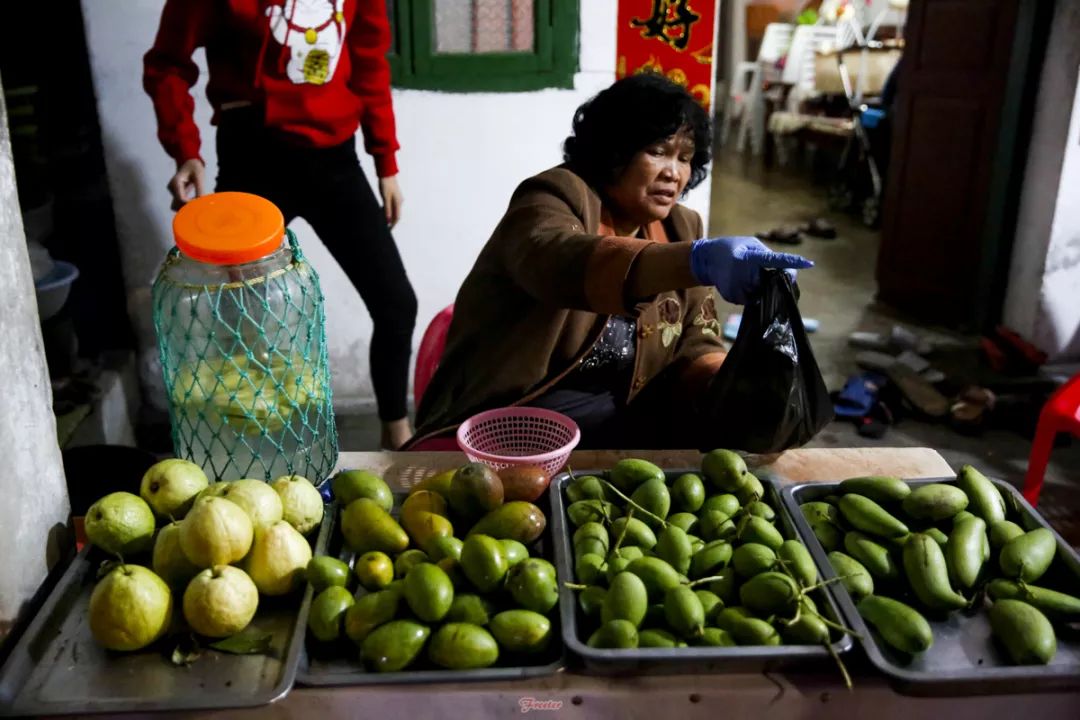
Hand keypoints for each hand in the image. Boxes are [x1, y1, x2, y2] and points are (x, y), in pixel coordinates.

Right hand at [168, 158, 205, 210]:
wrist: (189, 162)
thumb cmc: (194, 167)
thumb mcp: (199, 177)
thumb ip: (200, 189)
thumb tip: (202, 202)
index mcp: (176, 182)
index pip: (181, 199)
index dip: (191, 204)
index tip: (201, 205)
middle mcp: (171, 188)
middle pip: (177, 205)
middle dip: (188, 208)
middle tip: (200, 207)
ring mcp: (172, 191)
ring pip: (177, 206)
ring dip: (187, 208)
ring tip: (199, 205)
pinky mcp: (175, 194)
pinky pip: (179, 204)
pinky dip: (187, 206)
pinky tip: (196, 203)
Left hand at [378, 175, 402, 227]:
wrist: (387, 173)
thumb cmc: (386, 184)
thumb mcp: (385, 198)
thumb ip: (387, 209)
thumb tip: (388, 220)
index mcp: (398, 203)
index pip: (397, 217)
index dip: (393, 224)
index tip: (389, 230)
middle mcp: (399, 201)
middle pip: (396, 214)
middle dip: (392, 221)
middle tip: (386, 227)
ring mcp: (398, 198)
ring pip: (394, 210)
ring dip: (390, 216)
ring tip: (384, 220)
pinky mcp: (394, 196)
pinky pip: (392, 206)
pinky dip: (389, 210)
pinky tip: (383, 211)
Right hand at [689, 236, 812, 304]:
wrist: (705, 260)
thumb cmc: (731, 248)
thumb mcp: (749, 244)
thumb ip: (766, 255)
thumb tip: (784, 269)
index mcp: (750, 258)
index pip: (774, 260)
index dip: (791, 262)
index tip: (808, 263)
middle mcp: (745, 274)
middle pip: (769, 282)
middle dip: (769, 278)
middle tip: (754, 269)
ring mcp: (738, 287)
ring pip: (760, 293)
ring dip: (757, 287)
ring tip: (743, 275)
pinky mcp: (733, 297)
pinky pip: (749, 299)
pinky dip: (748, 292)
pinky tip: (737, 282)